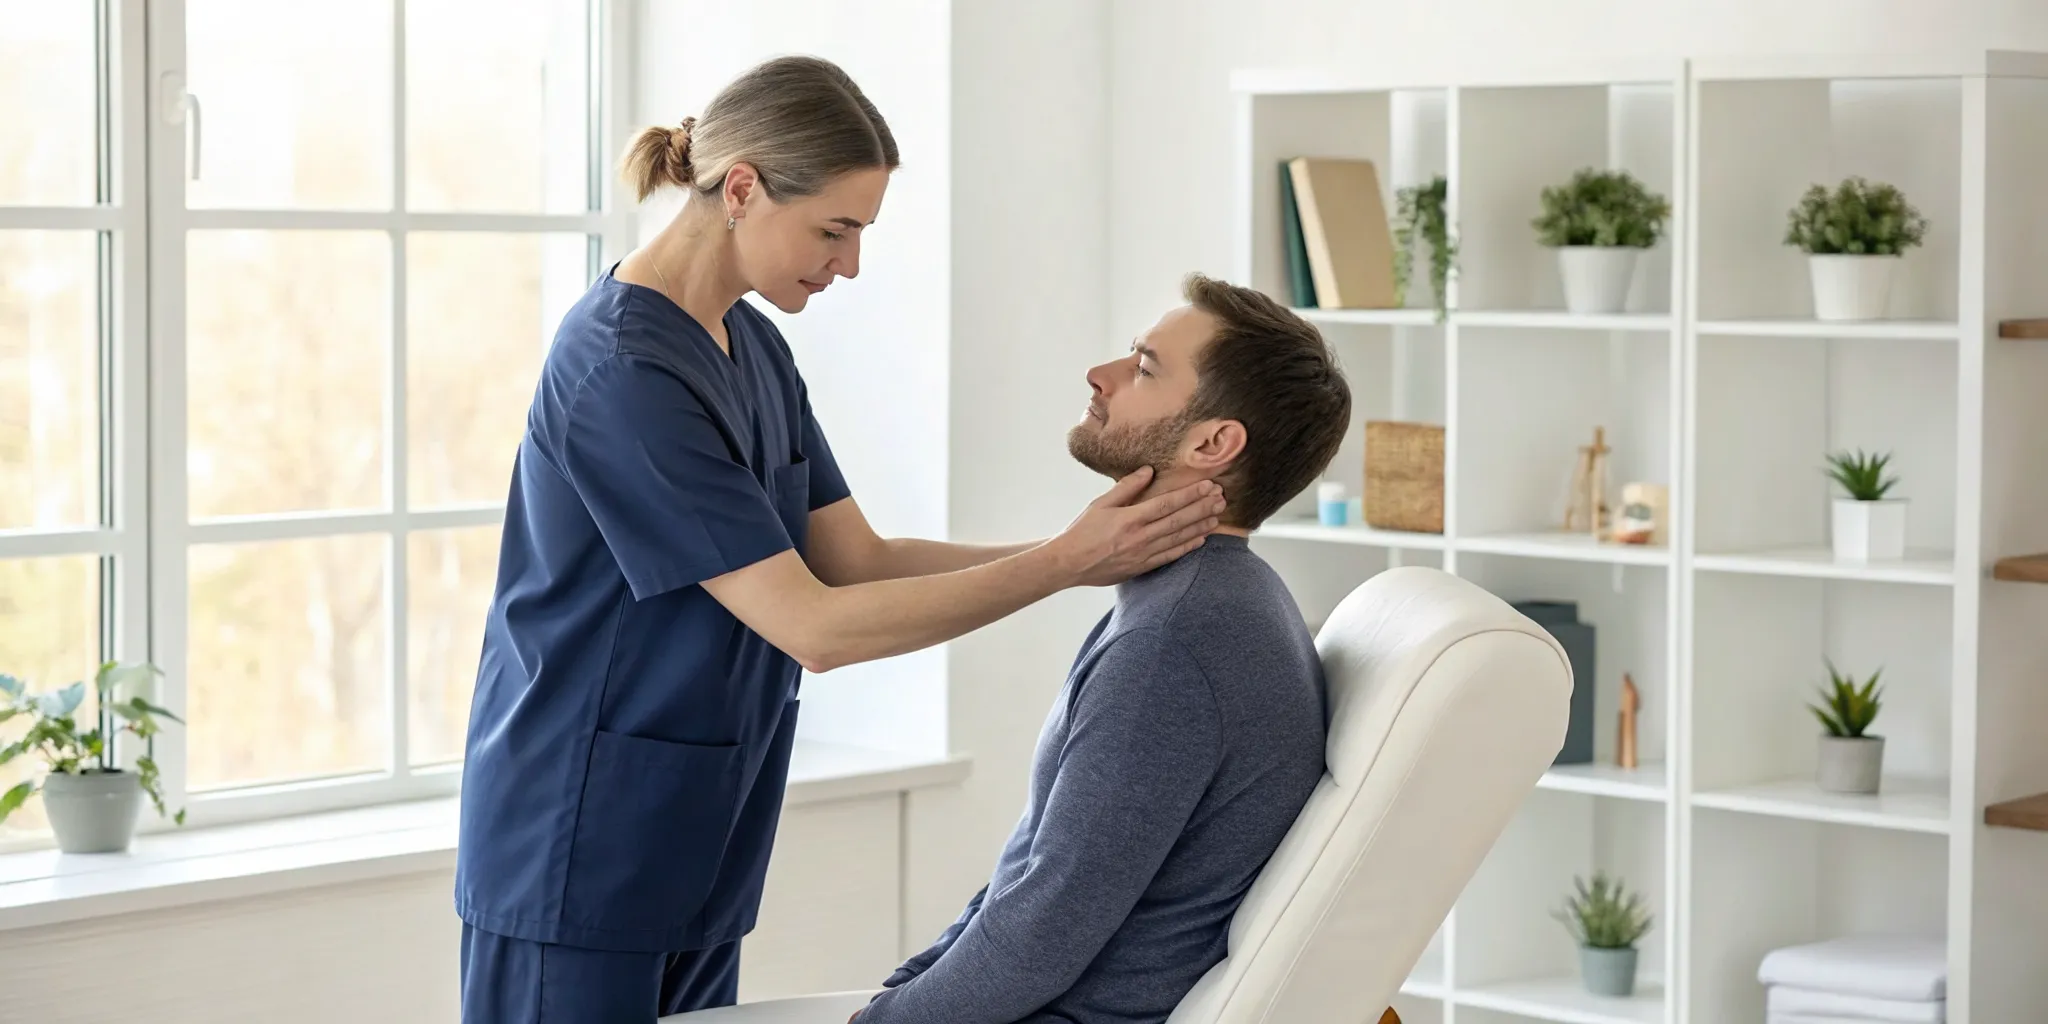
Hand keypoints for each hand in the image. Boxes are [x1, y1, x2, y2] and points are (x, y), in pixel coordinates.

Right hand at [1052, 467, 1224, 586]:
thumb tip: (1148, 471)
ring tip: (1217, 516)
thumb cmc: (1082, 532)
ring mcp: (1143, 554)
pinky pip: (1170, 556)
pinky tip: (1201, 540)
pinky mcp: (1142, 567)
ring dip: (1200, 526)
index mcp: (1130, 518)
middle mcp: (1140, 537)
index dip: (1190, 494)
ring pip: (1178, 539)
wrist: (1069, 563)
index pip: (1167, 504)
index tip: (1207, 485)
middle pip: (1178, 520)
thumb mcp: (1100, 504)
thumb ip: (1126, 488)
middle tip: (1221, 498)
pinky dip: (1187, 548)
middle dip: (1202, 508)